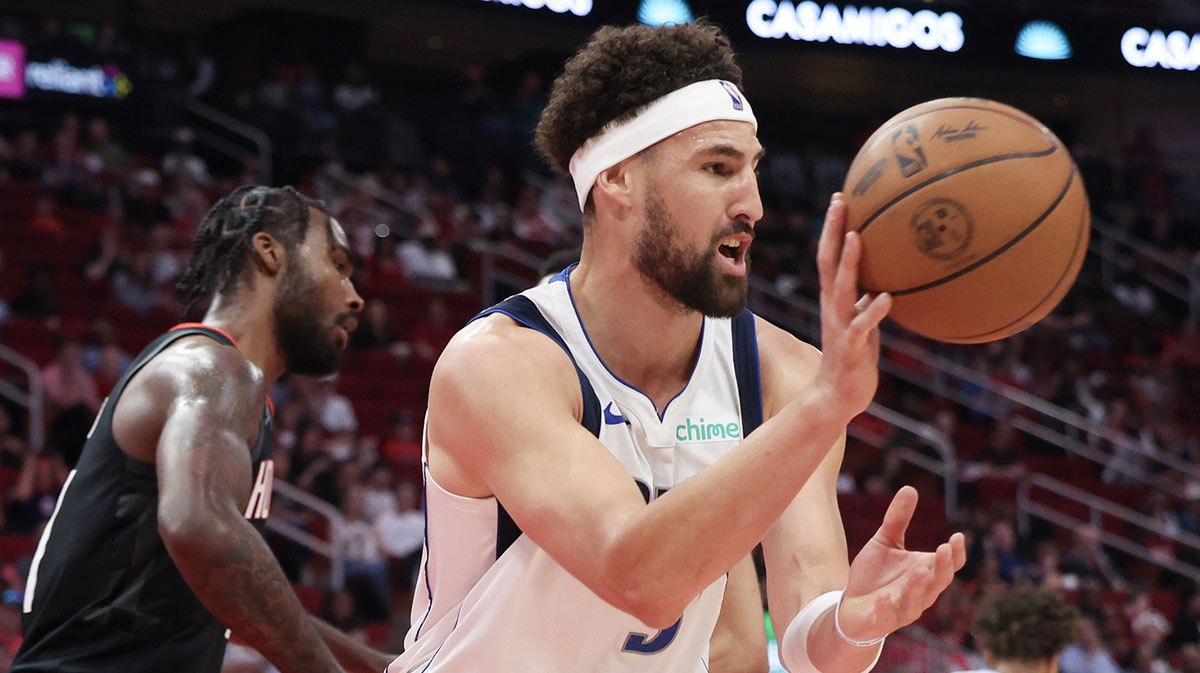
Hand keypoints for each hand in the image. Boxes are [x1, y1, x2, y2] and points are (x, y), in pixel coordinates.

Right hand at [812, 193, 890, 421]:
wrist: (836, 397)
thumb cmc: (852, 360)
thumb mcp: (860, 324)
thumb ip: (866, 303)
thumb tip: (882, 286)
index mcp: (834, 300)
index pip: (829, 256)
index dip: (833, 227)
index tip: (841, 198)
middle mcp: (832, 307)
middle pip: (828, 262)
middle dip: (833, 230)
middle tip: (841, 201)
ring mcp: (839, 326)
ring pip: (841, 288)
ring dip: (848, 262)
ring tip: (856, 237)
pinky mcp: (850, 347)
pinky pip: (861, 326)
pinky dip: (873, 311)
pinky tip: (887, 297)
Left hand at [837, 486, 965, 641]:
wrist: (851, 607)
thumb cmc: (874, 575)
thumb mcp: (884, 542)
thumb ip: (897, 520)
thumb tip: (910, 488)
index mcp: (924, 574)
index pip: (947, 565)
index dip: (955, 553)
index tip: (957, 536)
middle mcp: (919, 593)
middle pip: (938, 582)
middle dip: (942, 566)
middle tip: (944, 548)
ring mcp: (902, 609)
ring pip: (916, 601)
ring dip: (919, 587)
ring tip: (920, 571)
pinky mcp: (881, 620)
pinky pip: (887, 617)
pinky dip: (887, 607)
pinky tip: (885, 597)